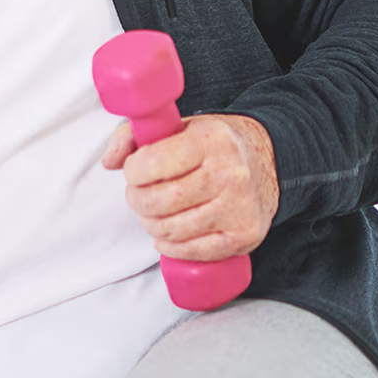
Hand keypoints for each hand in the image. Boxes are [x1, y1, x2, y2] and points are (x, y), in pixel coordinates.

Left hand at [101, 112, 278, 261]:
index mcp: (210, 140)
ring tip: (153, 213)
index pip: (152, 163)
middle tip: (139, 195)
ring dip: (151, 225)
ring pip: (173, 230)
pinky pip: (194, 251)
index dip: (133, 171)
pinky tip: (167, 235)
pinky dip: (170, 247)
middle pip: (160, 201)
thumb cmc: (213, 144)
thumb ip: (133, 136)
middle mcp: (229, 173)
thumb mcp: (177, 126)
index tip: (134, 172)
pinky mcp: (245, 235)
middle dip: (137, 201)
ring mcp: (239, 208)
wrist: (268, 160)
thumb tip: (109, 161)